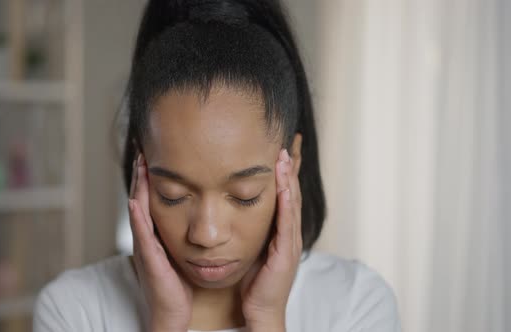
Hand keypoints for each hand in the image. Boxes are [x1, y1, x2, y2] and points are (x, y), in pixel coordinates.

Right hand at [128, 153, 192, 331]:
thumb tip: (195, 215)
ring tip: (139, 164)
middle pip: (142, 198)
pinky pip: (142, 234)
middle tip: (144, 149)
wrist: (172, 313)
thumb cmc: (178, 285)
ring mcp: (145, 247)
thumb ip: (181, 234)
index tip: (155, 154)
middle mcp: (148, 237)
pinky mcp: (149, 259)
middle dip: (142, 174)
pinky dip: (137, 217)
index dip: (152, 177)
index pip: (153, 199)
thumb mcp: (179, 253)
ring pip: (139, 210)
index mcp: (156, 234)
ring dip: (137, 187)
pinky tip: (135, 201)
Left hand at [240, 149, 302, 331]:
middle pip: (293, 192)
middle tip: (290, 141)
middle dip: (291, 166)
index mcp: (282, 230)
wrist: (261, 309)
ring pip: (292, 203)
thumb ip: (251, 228)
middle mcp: (290, 232)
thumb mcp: (254, 248)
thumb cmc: (256, 282)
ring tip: (285, 156)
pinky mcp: (286, 253)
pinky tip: (285, 187)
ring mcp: (290, 242)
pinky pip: (287, 223)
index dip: (286, 171)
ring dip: (289, 178)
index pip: (285, 193)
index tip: (282, 147)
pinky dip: (287, 203)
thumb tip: (238, 209)